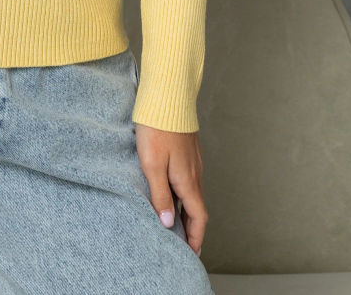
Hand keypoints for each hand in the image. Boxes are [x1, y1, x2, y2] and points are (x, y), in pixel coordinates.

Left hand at [134, 123, 206, 255]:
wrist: (167, 97)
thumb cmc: (157, 129)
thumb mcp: (152, 165)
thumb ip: (160, 195)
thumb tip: (169, 224)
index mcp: (188, 181)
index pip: (198, 217)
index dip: (196, 238)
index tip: (191, 253)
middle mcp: (195, 173)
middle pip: (197, 207)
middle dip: (191, 227)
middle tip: (180, 242)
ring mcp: (193, 161)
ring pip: (192, 192)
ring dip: (186, 210)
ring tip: (172, 221)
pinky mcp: (187, 150)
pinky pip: (188, 179)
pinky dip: (182, 193)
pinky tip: (169, 190)